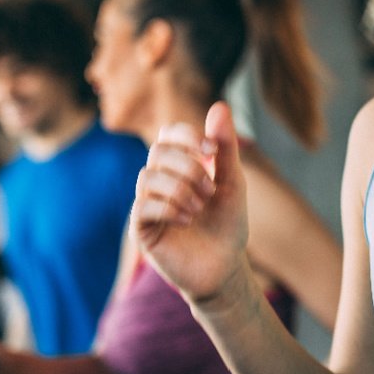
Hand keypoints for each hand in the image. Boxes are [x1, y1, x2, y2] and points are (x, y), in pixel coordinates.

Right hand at [132, 102, 250, 305]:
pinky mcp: (141, 229)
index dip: (188, 136)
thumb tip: (220, 105)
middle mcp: (158, 180)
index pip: (169, 134)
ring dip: (180, 189)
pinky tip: (187, 220)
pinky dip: (168, 207)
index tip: (212, 152)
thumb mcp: (232, 182)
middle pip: (157, 151)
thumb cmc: (227, 224)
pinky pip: (142, 205)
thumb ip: (225, 146)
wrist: (225, 268)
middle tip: (210, 190)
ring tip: (200, 208)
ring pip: (147, 176)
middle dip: (188, 166)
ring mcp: (147, 204)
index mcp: (178, 166)